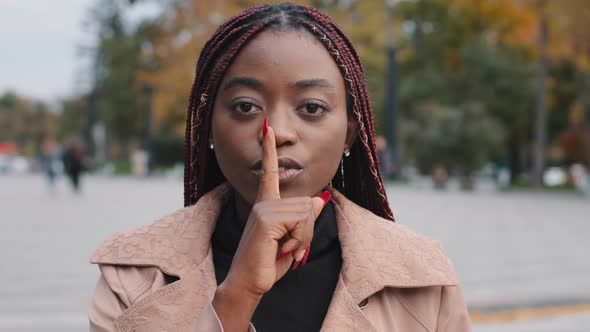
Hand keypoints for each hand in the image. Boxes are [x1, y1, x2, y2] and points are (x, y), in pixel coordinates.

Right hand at [212, 118, 329, 330]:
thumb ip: (304, 220)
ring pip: (306, 214)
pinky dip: (296, 241)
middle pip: (306, 205)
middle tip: (287, 247)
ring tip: (281, 249)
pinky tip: (279, 250)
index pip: (270, 172)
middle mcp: (264, 203)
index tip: (267, 127)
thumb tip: (319, 198)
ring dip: (301, 238)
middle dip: (306, 231)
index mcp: (267, 205)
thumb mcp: (292, 240)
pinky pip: (300, 223)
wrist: (248, 283)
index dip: (269, 150)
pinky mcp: (267, 218)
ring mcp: (264, 209)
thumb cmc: (268, 263)